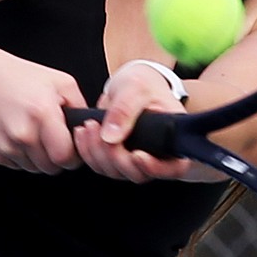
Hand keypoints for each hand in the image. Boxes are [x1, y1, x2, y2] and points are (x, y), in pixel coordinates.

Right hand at [0, 49, 86, 173]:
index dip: (72, 155)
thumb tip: (92, 128)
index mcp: (42, 114)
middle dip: (55, 157)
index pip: (66, 157)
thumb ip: (79, 106)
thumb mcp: (58, 81)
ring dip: (36, 157)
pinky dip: (19, 155)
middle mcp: (23, 133)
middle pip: (50, 167)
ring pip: (32, 168)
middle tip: (51, 139)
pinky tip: (15, 133)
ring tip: (31, 132)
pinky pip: (14, 165)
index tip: (71, 147)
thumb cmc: (16, 76)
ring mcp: (5, 145)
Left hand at [71, 62, 193, 182]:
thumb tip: (110, 137)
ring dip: (97, 153)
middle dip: (114, 155)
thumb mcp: (136, 88)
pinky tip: (83, 132)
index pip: (173, 168)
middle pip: (138, 173)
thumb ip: (125, 110)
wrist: (130, 83)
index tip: (136, 154)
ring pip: (116, 172)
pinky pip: (100, 165)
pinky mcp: (117, 158)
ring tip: (89, 125)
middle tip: (98, 127)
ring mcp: (135, 160)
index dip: (155, 168)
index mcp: (173, 139)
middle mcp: (156, 155)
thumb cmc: (143, 83)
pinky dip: (88, 152)